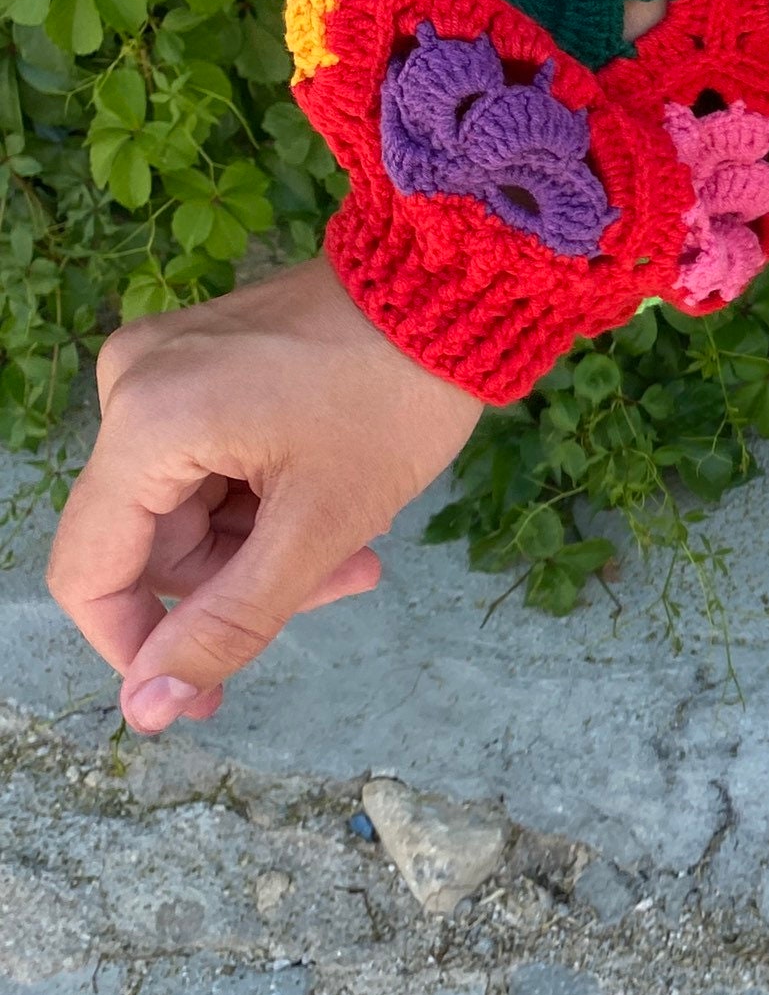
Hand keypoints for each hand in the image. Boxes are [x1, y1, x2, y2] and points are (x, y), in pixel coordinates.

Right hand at [47, 253, 484, 736]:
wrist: (452, 285)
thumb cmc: (395, 398)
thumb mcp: (320, 526)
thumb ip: (229, 623)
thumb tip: (149, 709)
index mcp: (146, 424)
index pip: (91, 573)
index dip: (140, 646)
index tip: (207, 690)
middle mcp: (132, 386)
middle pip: (152, 541)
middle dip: (243, 580)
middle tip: (348, 578)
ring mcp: (166, 366)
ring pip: (189, 508)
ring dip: (268, 542)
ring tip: (363, 540)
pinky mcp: (203, 359)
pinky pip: (208, 461)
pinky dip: (267, 495)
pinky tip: (341, 493)